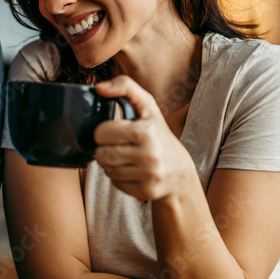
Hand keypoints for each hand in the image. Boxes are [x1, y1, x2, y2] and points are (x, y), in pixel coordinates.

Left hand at [92, 76, 194, 201]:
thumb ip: (125, 87)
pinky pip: (115, 183)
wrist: (180, 173)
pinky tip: (131, 171)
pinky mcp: (145, 191)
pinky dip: (118, 177)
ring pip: (106, 169)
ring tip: (124, 158)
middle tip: (116, 146)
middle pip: (101, 153)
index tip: (113, 132)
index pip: (102, 132)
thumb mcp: (147, 107)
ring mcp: (148, 175)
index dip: (104, 132)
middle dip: (104, 149)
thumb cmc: (159, 135)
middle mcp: (149, 154)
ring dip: (110, 164)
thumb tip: (99, 87)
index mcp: (146, 131)